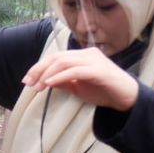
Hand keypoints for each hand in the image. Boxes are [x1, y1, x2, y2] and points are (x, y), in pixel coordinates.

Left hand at [21, 47, 139, 110]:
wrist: (126, 98)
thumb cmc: (104, 91)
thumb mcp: (78, 87)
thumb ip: (64, 82)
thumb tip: (46, 81)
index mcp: (82, 56)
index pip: (56, 57)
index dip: (39, 67)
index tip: (27, 80)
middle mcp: (87, 54)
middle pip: (57, 57)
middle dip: (39, 70)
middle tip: (28, 83)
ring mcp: (94, 60)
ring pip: (64, 61)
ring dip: (47, 74)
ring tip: (38, 86)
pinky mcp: (99, 70)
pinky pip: (75, 71)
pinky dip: (60, 77)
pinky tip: (50, 84)